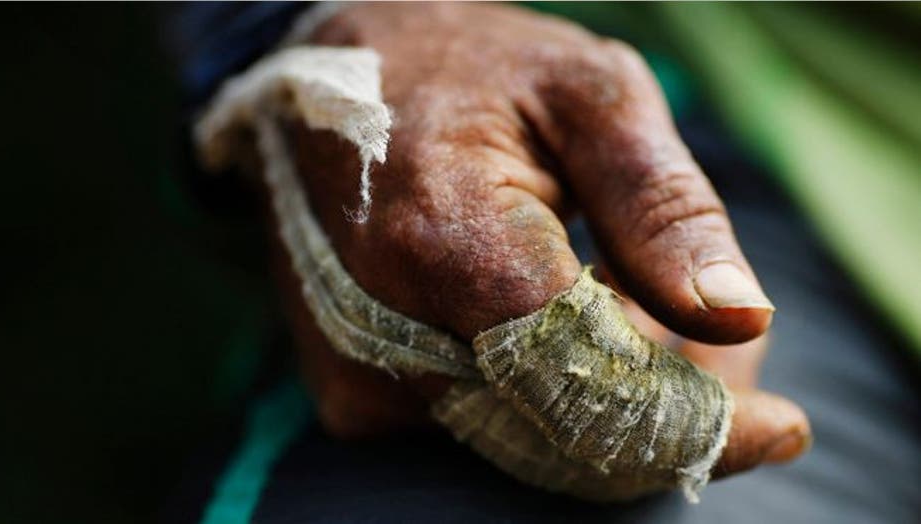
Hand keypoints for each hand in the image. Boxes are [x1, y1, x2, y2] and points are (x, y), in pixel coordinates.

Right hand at [272, 3, 809, 478]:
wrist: (328, 82)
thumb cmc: (468, 71)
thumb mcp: (586, 94)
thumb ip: (661, 205)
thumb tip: (743, 317)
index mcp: (448, 237)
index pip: (587, 376)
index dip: (692, 415)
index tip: (776, 424)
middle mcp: (390, 327)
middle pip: (567, 430)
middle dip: (662, 408)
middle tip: (718, 353)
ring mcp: (361, 371)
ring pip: (530, 441)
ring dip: (606, 399)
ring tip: (632, 311)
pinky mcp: (354, 392)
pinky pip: (482, 428)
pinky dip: (542, 395)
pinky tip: (557, 322)